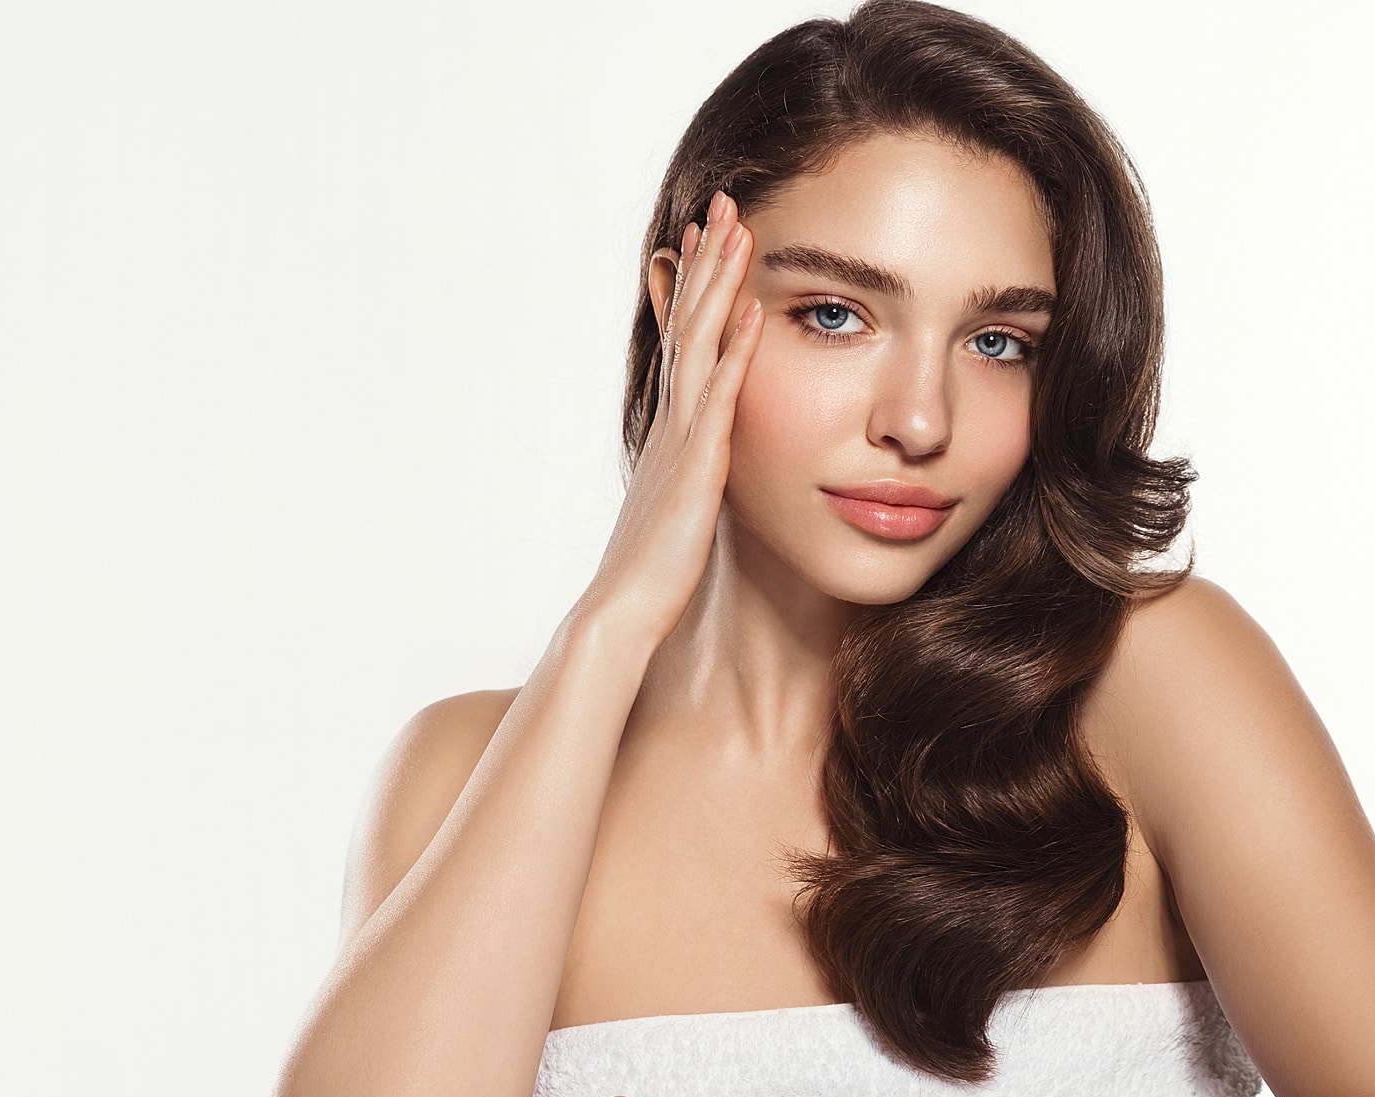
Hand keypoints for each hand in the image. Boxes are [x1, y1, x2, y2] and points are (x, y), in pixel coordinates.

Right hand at [576, 189, 763, 650]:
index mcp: (673, 432)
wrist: (622, 614)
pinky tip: (752, 314)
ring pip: (701, 345)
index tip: (709, 241)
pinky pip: (721, 399)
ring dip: (718, 287)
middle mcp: (674, 423)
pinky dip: (735, 353)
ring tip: (736, 230)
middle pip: (690, 326)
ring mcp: (682, 440)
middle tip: (721, 205)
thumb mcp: (678, 511)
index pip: (686, 343)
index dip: (698, 291)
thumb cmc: (652, 576)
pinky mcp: (698, 468)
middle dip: (706, 265)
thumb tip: (704, 467)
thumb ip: (692, 479)